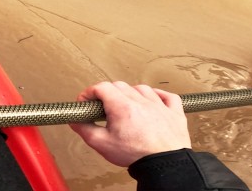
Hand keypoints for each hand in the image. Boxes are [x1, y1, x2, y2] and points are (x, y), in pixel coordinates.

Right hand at [68, 81, 192, 166]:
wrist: (165, 166)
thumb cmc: (137, 155)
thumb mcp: (102, 144)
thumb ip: (85, 129)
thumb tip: (76, 121)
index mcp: (122, 106)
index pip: (101, 87)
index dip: (89, 92)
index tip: (86, 101)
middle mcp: (141, 102)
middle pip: (120, 86)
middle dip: (107, 93)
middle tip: (103, 106)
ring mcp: (160, 106)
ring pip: (142, 89)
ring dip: (131, 93)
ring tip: (126, 104)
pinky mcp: (175, 114)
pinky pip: (168, 97)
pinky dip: (160, 95)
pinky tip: (154, 99)